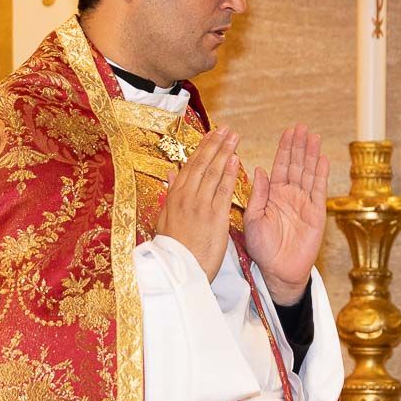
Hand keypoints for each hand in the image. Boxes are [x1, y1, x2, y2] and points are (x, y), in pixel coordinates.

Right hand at [155, 127, 239, 281]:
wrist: (177, 271)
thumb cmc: (173, 249)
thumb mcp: (164, 218)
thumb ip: (171, 193)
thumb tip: (171, 173)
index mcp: (174, 197)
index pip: (190, 166)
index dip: (202, 148)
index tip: (211, 134)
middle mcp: (186, 197)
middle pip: (202, 164)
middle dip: (214, 144)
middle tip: (225, 129)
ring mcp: (200, 205)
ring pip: (213, 173)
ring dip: (224, 152)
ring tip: (233, 137)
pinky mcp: (214, 217)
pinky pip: (223, 190)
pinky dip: (229, 173)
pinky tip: (235, 159)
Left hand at [244, 124, 328, 304]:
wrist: (278, 271)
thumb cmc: (263, 248)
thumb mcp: (253, 219)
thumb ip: (258, 194)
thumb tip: (259, 169)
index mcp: (273, 195)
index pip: (280, 166)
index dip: (285, 149)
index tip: (288, 132)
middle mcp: (290, 196)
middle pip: (296, 165)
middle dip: (299, 146)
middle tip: (302, 127)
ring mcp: (305, 203)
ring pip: (309, 174)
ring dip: (312, 155)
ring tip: (314, 137)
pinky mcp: (316, 214)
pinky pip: (319, 191)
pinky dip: (321, 175)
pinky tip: (323, 160)